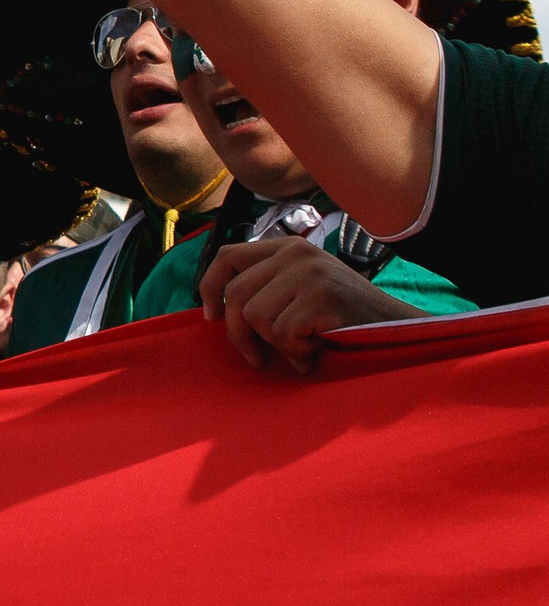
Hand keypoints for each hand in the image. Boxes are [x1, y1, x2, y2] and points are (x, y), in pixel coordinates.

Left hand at [200, 237, 425, 373]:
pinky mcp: (320, 295)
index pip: (227, 256)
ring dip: (275, 345)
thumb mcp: (303, 288)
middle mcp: (295, 253)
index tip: (210, 316)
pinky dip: (296, 352)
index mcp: (287, 248)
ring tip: (302, 350)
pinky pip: (281, 333)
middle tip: (256, 358)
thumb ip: (268, 287)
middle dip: (239, 334)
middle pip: (235, 294)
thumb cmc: (344, 316)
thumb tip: (216, 309)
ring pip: (255, 316)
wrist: (396, 327)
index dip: (209, 287)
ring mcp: (308, 272)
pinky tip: (318, 351)